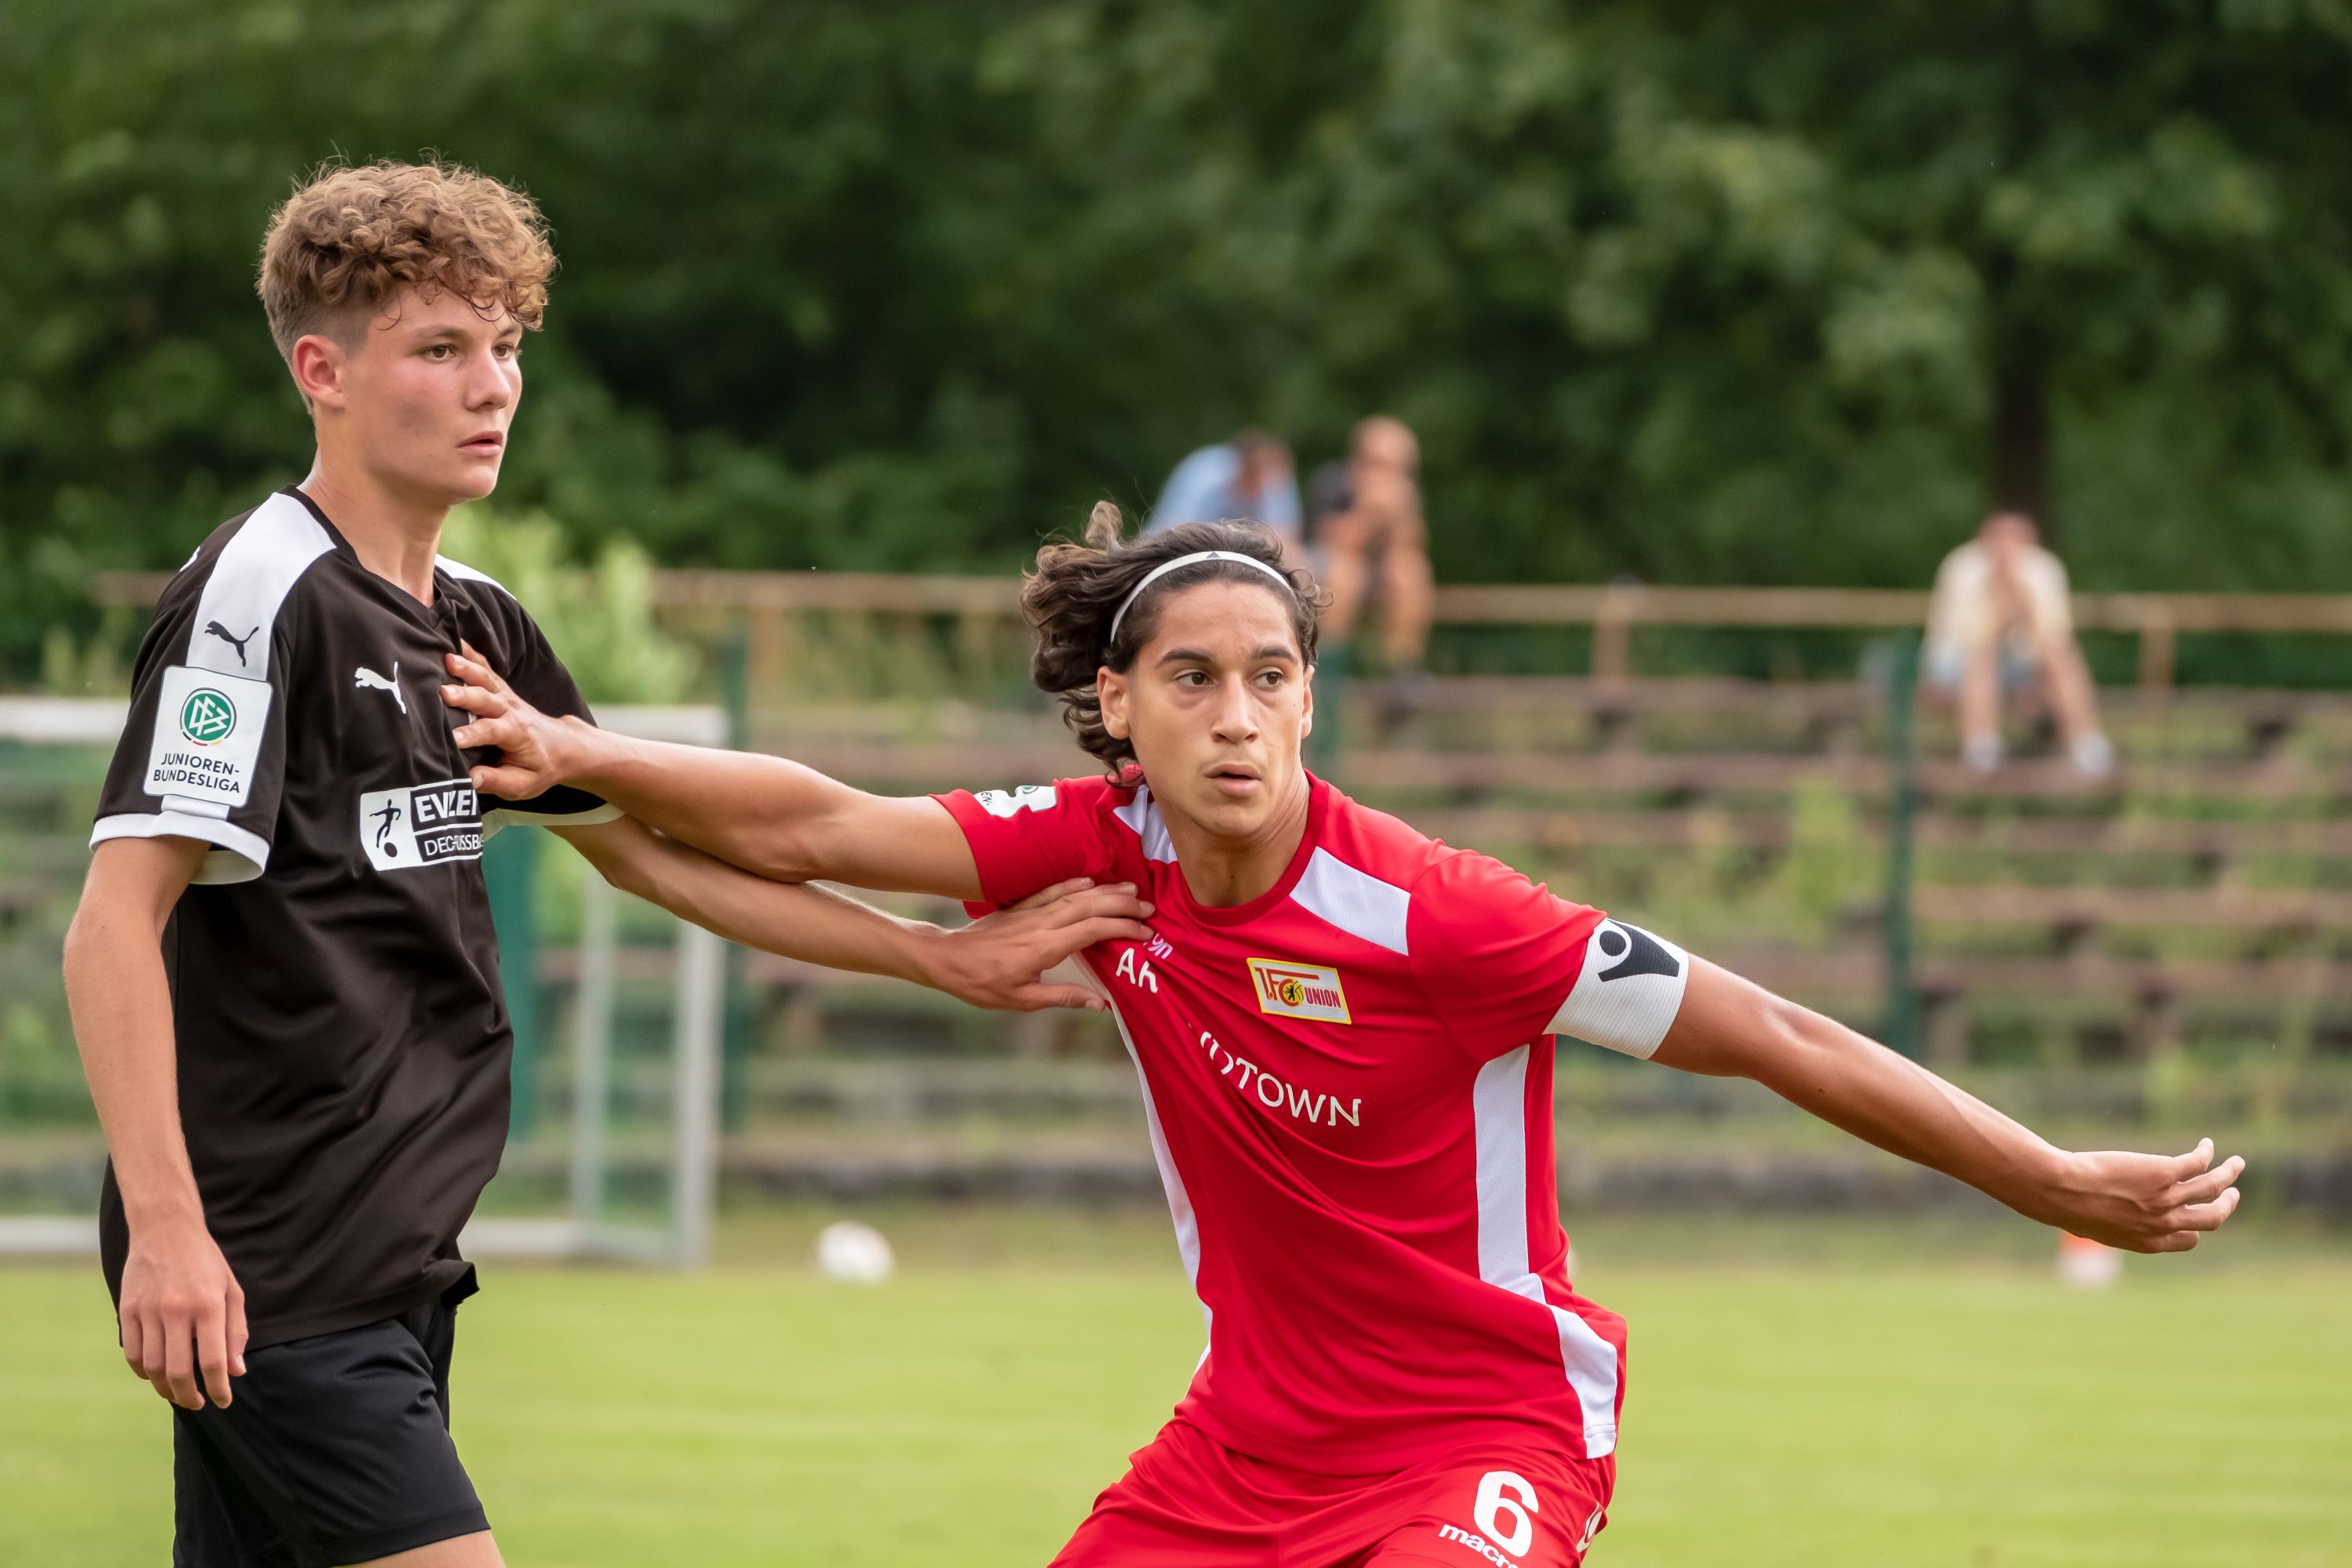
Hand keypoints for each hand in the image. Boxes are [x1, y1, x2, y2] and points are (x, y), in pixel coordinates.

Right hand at [119, 1212, 246, 1408]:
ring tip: (178, 1393)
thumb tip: (236, 1371)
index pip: (213, 1360)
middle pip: (178, 1371)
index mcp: (209, 1305)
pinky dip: (143, 1371)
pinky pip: (133, 1353)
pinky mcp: (127, 1310)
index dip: (218, 1388)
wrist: (165, 1229)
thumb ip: (236, 1331)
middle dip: (189, 1396)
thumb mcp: (232, 1290)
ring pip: (152, 1367)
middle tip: (198, 1403)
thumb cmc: (206, 1262)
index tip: (223, 1401)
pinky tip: (155, 1374)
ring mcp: (148, 1311)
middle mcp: (177, 1310)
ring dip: (165, 1388)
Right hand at [441, 642, 589, 799]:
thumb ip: (497, 781)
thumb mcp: (523, 785)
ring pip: (486, 679)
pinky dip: (471, 654)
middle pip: (487, 699)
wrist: (564, 747)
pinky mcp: (501, 689)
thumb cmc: (539, 768)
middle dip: (466, 695)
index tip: (452, 738)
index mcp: (517, 734)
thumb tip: (471, 780)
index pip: (492, 732)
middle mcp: (511, 710)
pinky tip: (453, 640)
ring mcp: (506, 697)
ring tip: (447, 658)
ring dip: (467, 668)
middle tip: (443, 692)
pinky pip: (486, 669)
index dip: (473, 734)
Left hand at [917, 878, 1153, 1010]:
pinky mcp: (1020, 907)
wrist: (947, 959)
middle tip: (1149, 909)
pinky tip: (1090, 881)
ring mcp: (1031, 912)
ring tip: (1131, 890)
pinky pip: (1052, 890)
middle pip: (1090, 906)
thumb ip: (1063, 997)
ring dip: (1105, 891)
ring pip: (1074, 895)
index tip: (1144, 934)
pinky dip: (1074, 883)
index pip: (1092, 930)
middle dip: (1122, 906)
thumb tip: (1101, 1004)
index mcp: (1045, 947)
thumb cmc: (981, 984)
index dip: (1122, 929)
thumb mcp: (1022, 1000)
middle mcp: (1041, 924)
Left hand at [2029, 1138, 2244, 1252]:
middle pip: (2211, 1219)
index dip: (2195, 1229)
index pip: (2187, 1240)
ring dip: (2228, 1175)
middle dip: (2225, 1206)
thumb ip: (2111, 1226)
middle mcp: (2163, 1224)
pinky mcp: (2163, 1173)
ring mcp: (2166, 1199)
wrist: (2060, 1191)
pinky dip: (2205, 1153)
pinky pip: (2196, 1163)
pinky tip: (2206, 1144)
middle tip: (2231, 1194)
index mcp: (2148, 1242)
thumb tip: (2104, 1220)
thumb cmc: (2065, 1206)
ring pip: (2212, 1188)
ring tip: (2237, 1164)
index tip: (2196, 1218)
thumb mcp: (2093, 1226)